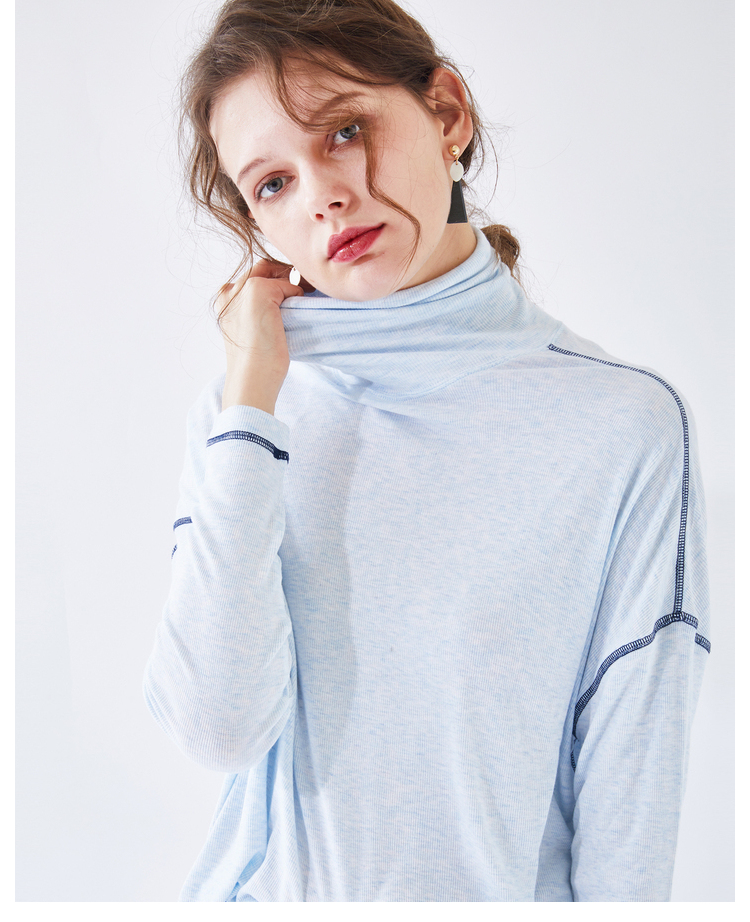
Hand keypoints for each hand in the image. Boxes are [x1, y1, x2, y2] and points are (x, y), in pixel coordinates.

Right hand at [217, 259, 303, 413]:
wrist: (251, 380)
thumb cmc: (256, 363)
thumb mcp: (252, 329)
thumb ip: (257, 309)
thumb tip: (285, 294)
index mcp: (224, 301)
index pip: (251, 276)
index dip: (272, 280)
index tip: (290, 291)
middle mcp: (229, 291)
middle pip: (262, 267)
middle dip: (284, 274)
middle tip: (303, 287)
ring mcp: (242, 289)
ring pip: (274, 273)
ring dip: (292, 282)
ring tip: (306, 295)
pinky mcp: (259, 291)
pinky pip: (288, 285)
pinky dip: (297, 296)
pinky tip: (297, 313)